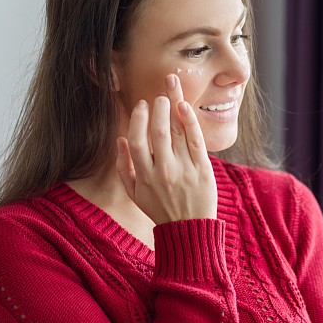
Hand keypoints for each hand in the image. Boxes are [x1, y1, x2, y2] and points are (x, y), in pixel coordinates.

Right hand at [115, 74, 216, 224]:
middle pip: (158, 132)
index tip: (142, 105)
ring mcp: (184, 170)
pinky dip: (190, 121)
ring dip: (173, 108)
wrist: (189, 229)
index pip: (137, 140)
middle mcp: (163, 171)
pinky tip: (184, 107)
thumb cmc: (159, 208)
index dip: (138, 119)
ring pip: (177, 133)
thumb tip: (120, 140)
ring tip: (171, 93)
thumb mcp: (134, 193)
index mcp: (144, 176)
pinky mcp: (203, 169)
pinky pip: (196, 140)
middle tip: (159, 97)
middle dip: (158, 109)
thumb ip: (123, 167)